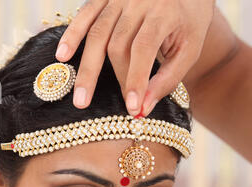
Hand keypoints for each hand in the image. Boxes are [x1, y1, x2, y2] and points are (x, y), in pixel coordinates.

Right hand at [55, 0, 214, 114]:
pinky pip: (85, 14)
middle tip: (120, 108)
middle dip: (120, 79)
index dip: (135, 79)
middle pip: (118, 45)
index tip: (132, 108)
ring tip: (80, 99)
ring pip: (98, 34)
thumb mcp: (189, 50)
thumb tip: (142, 109)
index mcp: (163, 12)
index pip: (143, 48)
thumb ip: (168, 80)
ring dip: (87, 68)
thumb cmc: (189, 22)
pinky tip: (63, 56)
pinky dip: (73, 35)